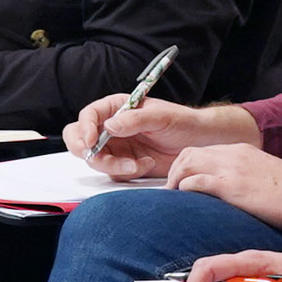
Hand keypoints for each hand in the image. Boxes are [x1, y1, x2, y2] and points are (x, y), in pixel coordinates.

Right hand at [69, 96, 257, 183]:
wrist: (200, 144)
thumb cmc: (183, 122)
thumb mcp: (161, 117)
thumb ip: (134, 120)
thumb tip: (109, 126)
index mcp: (117, 108)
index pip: (89, 115)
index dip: (85, 128)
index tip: (91, 142)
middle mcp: (112, 127)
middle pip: (81, 138)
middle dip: (84, 149)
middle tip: (95, 157)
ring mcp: (117, 147)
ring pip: (95, 160)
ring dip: (112, 165)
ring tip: (137, 164)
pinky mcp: (125, 165)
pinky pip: (113, 173)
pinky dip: (127, 172)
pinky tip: (145, 164)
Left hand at [165, 141, 281, 229]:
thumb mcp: (264, 174)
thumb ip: (245, 175)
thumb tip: (232, 190)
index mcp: (241, 150)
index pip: (202, 150)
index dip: (186, 165)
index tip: (181, 181)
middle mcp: (233, 154)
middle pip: (188, 154)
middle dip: (174, 172)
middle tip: (171, 190)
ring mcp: (231, 168)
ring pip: (187, 164)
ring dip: (174, 181)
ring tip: (173, 197)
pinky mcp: (231, 186)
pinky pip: (196, 182)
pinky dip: (184, 190)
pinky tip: (184, 200)